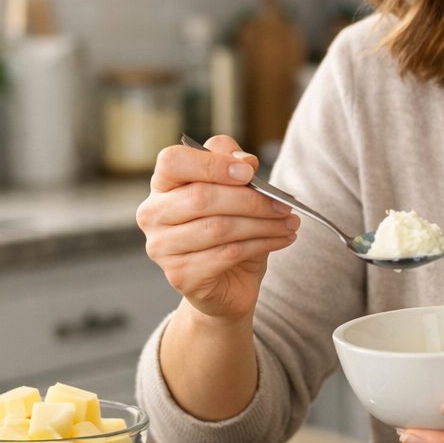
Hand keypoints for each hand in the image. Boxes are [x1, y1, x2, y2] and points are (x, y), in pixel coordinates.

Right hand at [135, 135, 299, 323]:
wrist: (228, 282)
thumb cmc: (229, 229)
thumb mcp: (236, 191)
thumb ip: (235, 166)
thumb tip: (245, 161)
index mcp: (162, 185)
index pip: (173, 161)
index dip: (212, 163)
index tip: (249, 171)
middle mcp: (153, 215)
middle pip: (201, 197)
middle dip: (250, 199)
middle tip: (284, 204)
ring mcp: (162, 248)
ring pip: (218, 228)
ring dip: (263, 224)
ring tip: (290, 222)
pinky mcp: (180, 276)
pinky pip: (226, 254)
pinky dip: (261, 244)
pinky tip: (282, 239)